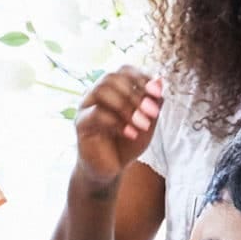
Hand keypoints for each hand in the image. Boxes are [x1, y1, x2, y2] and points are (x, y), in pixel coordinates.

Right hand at [73, 67, 162, 188]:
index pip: (123, 70)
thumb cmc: (127, 144)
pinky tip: (130, 134)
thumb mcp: (148, 122)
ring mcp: (86, 107)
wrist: (110, 169)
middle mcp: (95, 94)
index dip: (141, 77)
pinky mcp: (80, 124)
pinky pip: (95, 113)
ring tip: (141, 124)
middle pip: (111, 77)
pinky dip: (117, 122)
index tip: (157, 94)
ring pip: (101, 90)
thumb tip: (159, 81)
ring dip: (126, 106)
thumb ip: (154, 103)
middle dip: (135, 93)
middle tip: (152, 112)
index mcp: (112, 90)